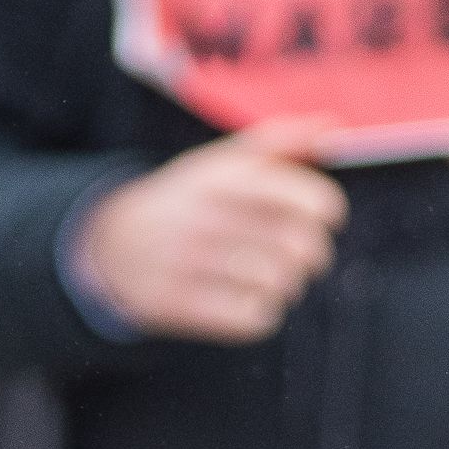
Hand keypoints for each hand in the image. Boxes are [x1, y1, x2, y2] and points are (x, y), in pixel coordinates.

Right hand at [68, 120, 347, 344]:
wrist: (114, 245)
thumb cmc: (187, 201)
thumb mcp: (223, 162)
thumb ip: (280, 141)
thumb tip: (334, 128)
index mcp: (224, 177)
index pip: (307, 200)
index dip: (330, 212)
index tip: (326, 220)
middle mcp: (206, 217)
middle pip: (300, 248)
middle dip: (313, 257)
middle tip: (305, 258)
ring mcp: (189, 263)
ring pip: (278, 285)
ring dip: (287, 286)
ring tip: (276, 280)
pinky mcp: (177, 305)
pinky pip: (251, 320)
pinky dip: (262, 314)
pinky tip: (252, 302)